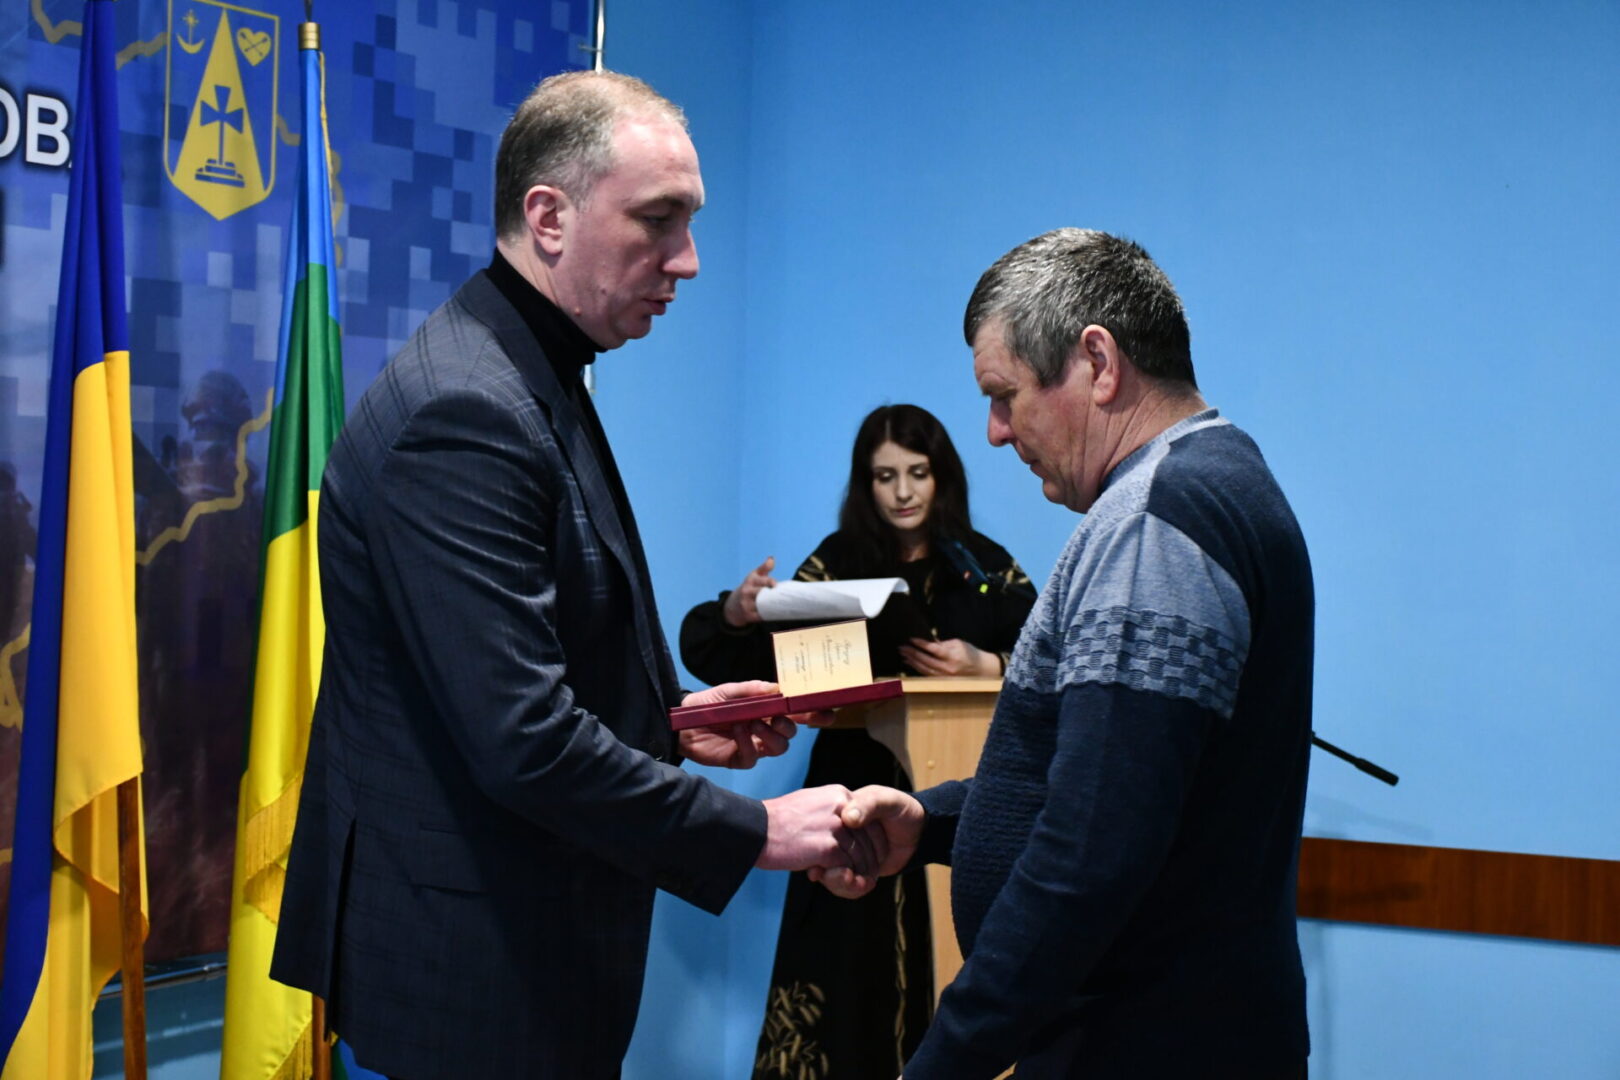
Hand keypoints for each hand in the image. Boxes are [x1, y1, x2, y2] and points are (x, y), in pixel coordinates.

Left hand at [677, 680, 795, 768]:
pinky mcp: (739, 759)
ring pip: (778, 748)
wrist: (682, 721)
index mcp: (764, 712)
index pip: (790, 713)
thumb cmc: (707, 704)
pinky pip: (752, 757)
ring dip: (770, 736)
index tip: (807, 708)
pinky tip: (738, 731)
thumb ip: (753, 689)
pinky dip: (748, 744)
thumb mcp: (729, 691)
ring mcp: (752, 745)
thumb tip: (777, 688)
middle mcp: (762, 729)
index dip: (802, 712)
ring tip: (754, 724)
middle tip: (776, 718)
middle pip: (788, 734)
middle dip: (787, 726)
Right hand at [722, 556, 776, 626]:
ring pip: (762, 605)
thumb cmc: (748, 588)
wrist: (732, 606)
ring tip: (782, 606)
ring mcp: (746, 604)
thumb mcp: (753, 577)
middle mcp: (747, 592)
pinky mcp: (747, 616)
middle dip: (772, 595)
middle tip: (782, 597)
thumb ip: (764, 568)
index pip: (762, 580)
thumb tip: (772, 558)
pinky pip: (760, 616)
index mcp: (750, 581)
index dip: (770, 582)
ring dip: (772, 606)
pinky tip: (775, 614)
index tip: (776, 586)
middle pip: (762, 593)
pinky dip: (768, 615)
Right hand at [757, 784, 880, 876]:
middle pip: (869, 839)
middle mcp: (842, 807)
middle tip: (866, 875)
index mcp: (839, 795)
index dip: (873, 842)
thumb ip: (832, 814)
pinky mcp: (827, 848)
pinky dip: (849, 878)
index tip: (870, 856)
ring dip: (861, 872)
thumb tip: (848, 829)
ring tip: (856, 882)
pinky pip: (849, 867)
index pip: (870, 820)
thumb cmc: (778, 821)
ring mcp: (836, 827)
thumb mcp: (811, 805)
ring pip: (861, 855)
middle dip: (870, 860)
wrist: (755, 830)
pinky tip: (844, 882)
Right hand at [808, 785, 923, 898]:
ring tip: (860, 884)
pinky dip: (851, 888)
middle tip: (846, 877)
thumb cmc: (902, 809)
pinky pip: (843, 882)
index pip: (821, 833)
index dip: (820, 852)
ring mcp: (844, 851)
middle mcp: (837, 832)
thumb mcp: (887, 801)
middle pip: (822, 858)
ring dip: (841, 883)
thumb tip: (848, 818)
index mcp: (839, 811)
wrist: (919, 831)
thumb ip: (868, 805)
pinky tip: (864, 885)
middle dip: (833, 874)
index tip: (822, 866)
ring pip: (831, 873)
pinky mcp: (853, 866)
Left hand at [898, 637, 1001, 676]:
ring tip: (903, 654)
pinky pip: (927, 674)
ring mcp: (944, 677)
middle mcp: (948, 668)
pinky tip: (910, 662)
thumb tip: (928, 643)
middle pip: (926, 660)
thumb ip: (943, 644)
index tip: (912, 639)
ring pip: (924, 669)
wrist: (982, 670)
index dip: (921, 644)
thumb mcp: (959, 643)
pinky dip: (917, 668)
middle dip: (912, 653)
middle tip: (902, 647)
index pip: (934, 650)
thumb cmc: (970, 654)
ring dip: (912, 661)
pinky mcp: (942, 681)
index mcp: (953, 656)